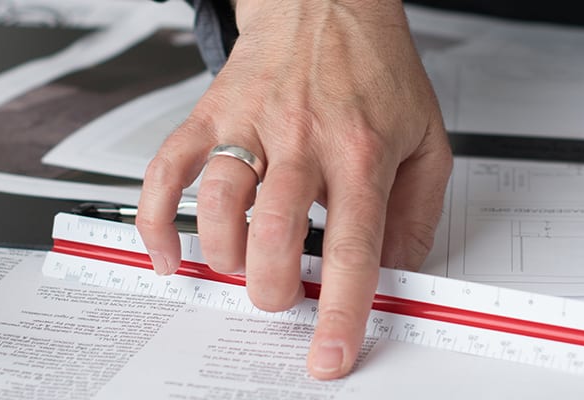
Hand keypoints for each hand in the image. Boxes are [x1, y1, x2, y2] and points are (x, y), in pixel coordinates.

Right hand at [136, 0, 450, 379]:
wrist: (327, 0)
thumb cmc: (374, 68)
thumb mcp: (426, 138)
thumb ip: (418, 213)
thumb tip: (400, 275)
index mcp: (361, 151)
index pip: (352, 245)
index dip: (341, 308)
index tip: (330, 353)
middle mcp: (303, 138)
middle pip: (275, 230)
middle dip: (272, 287)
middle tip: (279, 299)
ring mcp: (251, 125)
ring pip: (218, 202)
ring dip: (223, 254)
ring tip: (240, 266)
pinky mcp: (211, 113)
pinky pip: (167, 169)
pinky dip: (157, 219)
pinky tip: (169, 252)